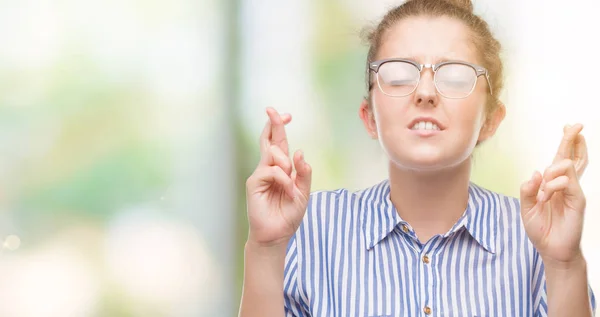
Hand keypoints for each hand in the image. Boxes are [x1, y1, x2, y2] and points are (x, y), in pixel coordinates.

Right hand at [245, 107, 311, 247]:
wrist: (276, 235)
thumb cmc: (288, 215)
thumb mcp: (303, 193)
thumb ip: (303, 173)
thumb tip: (300, 152)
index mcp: (281, 168)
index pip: (279, 143)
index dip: (281, 127)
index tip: (287, 115)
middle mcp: (269, 168)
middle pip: (270, 140)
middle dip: (273, 124)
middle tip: (272, 109)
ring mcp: (260, 174)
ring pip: (272, 153)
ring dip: (286, 162)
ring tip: (290, 180)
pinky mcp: (254, 183)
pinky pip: (271, 170)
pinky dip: (283, 178)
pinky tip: (287, 189)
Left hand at [520, 124, 588, 266]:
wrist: (551, 250)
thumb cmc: (540, 229)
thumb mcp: (527, 208)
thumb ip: (528, 190)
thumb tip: (536, 172)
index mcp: (552, 185)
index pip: (560, 159)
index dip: (566, 143)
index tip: (569, 127)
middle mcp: (564, 185)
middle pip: (571, 157)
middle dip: (573, 140)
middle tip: (577, 125)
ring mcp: (572, 191)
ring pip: (569, 166)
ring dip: (552, 171)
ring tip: (544, 190)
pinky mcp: (577, 200)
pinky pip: (567, 182)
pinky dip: (553, 185)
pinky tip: (546, 196)